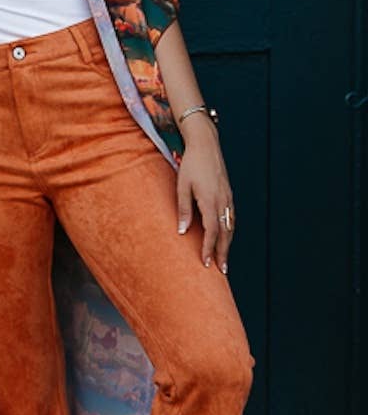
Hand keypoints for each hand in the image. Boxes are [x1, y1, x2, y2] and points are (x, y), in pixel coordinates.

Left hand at [175, 115, 234, 272]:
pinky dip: (229, 232)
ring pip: (230, 227)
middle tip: (222, 271)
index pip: (212, 231)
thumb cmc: (191, 164)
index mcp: (210, 200)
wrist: (206, 143)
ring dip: (228, 245)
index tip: (206, 263)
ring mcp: (228, 197)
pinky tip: (226, 239)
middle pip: (225, 233)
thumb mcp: (182, 186)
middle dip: (223, 253)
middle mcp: (223, 201)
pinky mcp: (229, 194)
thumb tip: (181, 232)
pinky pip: (231, 218)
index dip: (209, 249)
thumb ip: (183, 209)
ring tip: (224, 260)